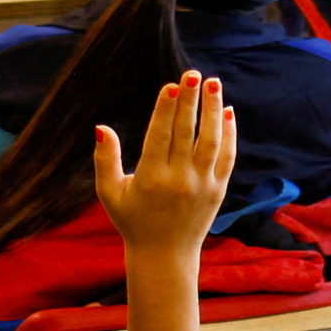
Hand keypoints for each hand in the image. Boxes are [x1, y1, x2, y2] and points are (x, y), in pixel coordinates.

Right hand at [94, 74, 236, 259]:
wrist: (164, 255)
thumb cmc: (132, 221)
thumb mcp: (110, 193)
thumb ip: (105, 160)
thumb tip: (101, 127)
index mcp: (151, 179)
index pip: (160, 136)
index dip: (166, 109)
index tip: (171, 85)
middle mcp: (179, 180)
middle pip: (187, 133)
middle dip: (190, 101)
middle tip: (193, 74)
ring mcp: (202, 185)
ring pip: (211, 141)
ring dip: (213, 111)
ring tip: (213, 84)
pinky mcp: (218, 190)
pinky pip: (226, 157)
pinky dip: (229, 134)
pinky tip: (227, 111)